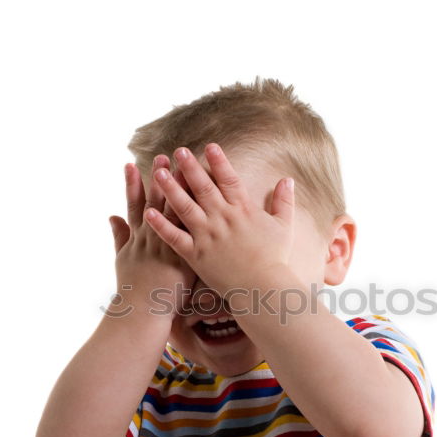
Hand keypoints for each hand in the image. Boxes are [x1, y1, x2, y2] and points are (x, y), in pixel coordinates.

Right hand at [108, 154, 195, 314]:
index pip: (135, 205)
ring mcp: (169, 247)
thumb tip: (111, 217)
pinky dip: (202, 218)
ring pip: (177, 214)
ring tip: (185, 172)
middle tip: (164, 156)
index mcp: (137, 238)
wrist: (141, 314)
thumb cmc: (132, 290)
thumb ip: (118, 235)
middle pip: (157, 204)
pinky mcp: (185, 259)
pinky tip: (210, 203)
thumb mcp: (121, 259)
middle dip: (160, 179)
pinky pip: (195, 234)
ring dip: (182, 192)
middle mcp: (152, 238)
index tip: (132, 164)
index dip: (133, 185)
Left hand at [143, 143, 294, 293]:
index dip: (219, 161)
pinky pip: (174, 237)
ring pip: (185, 207)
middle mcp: (223, 219)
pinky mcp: (195, 255)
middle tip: (178, 151)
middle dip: (190, 167)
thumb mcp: (285, 227)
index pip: (229, 179)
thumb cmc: (275, 260)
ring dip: (170, 188)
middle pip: (203, 187)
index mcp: (243, 210)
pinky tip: (149, 212)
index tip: (210, 146)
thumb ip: (284, 202)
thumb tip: (288, 180)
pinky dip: (161, 225)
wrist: (262, 289)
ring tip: (158, 172)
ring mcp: (207, 236)